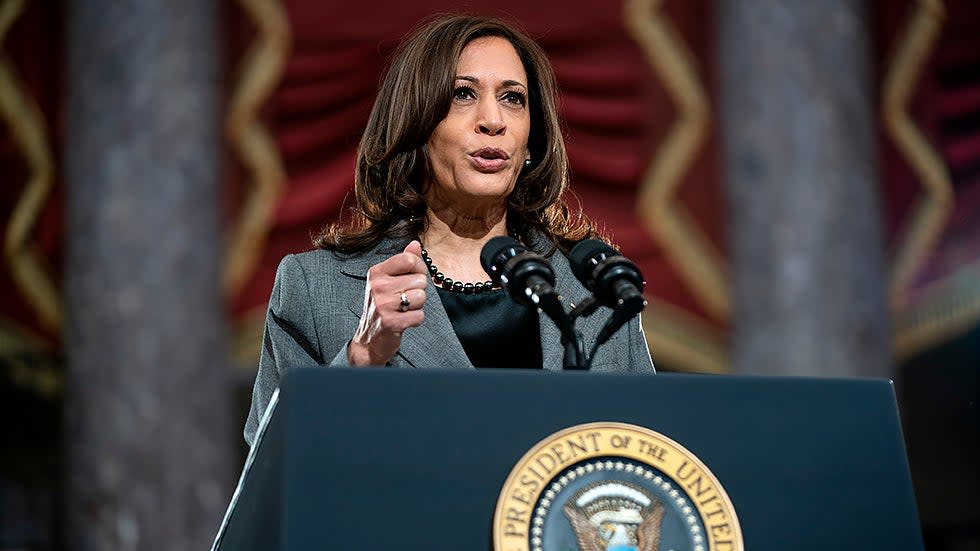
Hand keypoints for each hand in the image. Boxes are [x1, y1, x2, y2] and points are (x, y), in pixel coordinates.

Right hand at [348, 240, 427, 365]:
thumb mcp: (388, 281)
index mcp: (377, 272)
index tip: (415, 276)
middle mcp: (377, 286)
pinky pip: (420, 315)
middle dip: (419, 291)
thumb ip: (403, 261)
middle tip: (405, 299)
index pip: (409, 260)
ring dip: (418, 306)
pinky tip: (404, 320)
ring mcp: (382, 305)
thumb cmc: (383, 305)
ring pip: (421, 297)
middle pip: (420, 280)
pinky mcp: (391, 322)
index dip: (420, 268)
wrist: (369, 338)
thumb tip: (415, 244)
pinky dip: (416, 320)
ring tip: (404, 309)